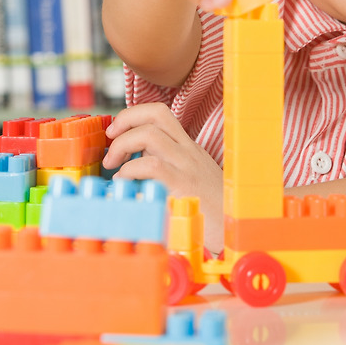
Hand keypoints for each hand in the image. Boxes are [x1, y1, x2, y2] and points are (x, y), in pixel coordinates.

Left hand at [103, 102, 224, 252]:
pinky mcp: (184, 187)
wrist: (235, 231)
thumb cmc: (209, 212)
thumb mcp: (189, 181)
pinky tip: (124, 183)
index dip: (133, 114)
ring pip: (150, 135)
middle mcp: (188, 152)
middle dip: (124, 121)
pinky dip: (130, 171)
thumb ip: (165, 168)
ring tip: (113, 166)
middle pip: (155, 114)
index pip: (160, 114)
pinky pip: (152, 166)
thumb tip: (129, 166)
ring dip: (123, 145)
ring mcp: (188, 167)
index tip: (116, 130)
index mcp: (188, 148)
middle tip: (109, 141)